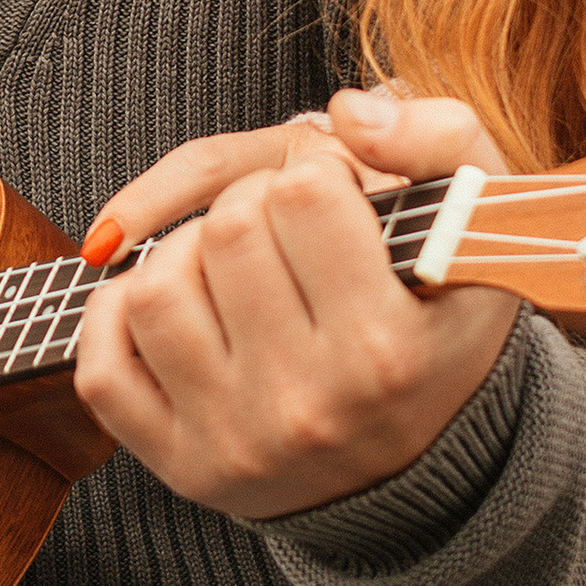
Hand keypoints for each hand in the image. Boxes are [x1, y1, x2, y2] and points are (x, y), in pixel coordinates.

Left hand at [72, 94, 518, 520]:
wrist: (429, 472)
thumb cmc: (446, 333)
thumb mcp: (483, 233)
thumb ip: (443, 142)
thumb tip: (347, 113)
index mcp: (384, 348)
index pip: (303, 194)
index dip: (316, 174)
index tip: (336, 200)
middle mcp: (307, 404)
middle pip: (226, 230)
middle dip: (253, 204)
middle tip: (287, 230)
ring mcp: (235, 441)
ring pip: (153, 289)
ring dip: (183, 253)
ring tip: (232, 264)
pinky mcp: (180, 466)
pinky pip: (102, 368)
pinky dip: (118, 317)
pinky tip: (178, 306)